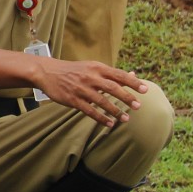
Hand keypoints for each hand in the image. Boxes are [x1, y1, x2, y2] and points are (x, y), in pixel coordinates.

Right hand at [33, 59, 149, 127]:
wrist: (47, 72)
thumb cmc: (73, 70)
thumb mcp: (92, 67)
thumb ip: (111, 74)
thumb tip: (133, 76)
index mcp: (97, 67)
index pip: (118, 75)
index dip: (133, 82)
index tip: (145, 89)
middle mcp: (90, 77)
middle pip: (112, 88)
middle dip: (127, 97)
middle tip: (139, 106)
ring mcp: (81, 89)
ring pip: (102, 101)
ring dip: (115, 111)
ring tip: (127, 119)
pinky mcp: (73, 100)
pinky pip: (89, 111)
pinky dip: (101, 118)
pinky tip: (110, 124)